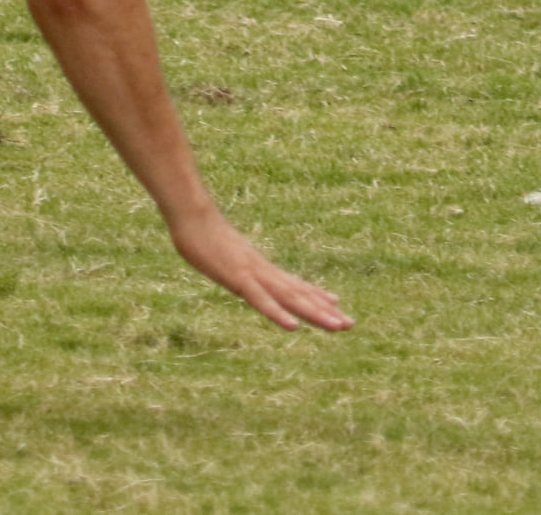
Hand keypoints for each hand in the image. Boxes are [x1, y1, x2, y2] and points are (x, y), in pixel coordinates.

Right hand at [168, 207, 352, 331]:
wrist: (190, 213)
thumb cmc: (201, 231)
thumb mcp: (221, 250)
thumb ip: (234, 260)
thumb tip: (236, 263)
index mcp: (258, 266)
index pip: (292, 283)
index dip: (315, 295)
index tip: (337, 305)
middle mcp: (262, 270)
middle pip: (298, 293)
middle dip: (324, 310)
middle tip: (351, 324)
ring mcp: (252, 274)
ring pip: (288, 298)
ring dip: (314, 313)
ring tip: (337, 326)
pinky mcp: (237, 278)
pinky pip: (261, 300)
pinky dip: (278, 314)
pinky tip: (294, 327)